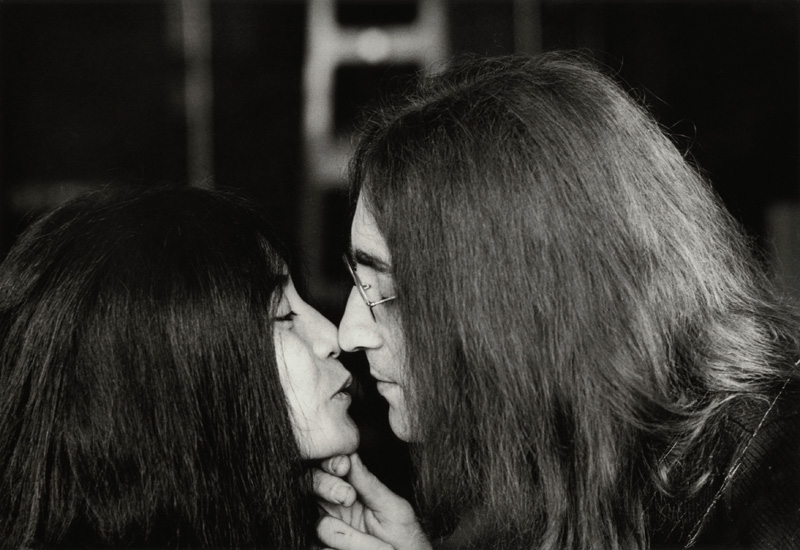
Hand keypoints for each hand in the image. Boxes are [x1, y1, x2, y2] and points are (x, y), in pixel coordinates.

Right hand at [314, 453, 431, 549]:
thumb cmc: (403, 537)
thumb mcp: (391, 507)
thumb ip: (368, 483)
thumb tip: (351, 454)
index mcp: (348, 489)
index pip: (328, 468)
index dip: (330, 464)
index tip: (342, 466)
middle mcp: (331, 508)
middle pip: (310, 487)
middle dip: (327, 487)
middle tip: (348, 497)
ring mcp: (325, 533)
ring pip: (322, 526)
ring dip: (353, 538)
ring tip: (381, 548)